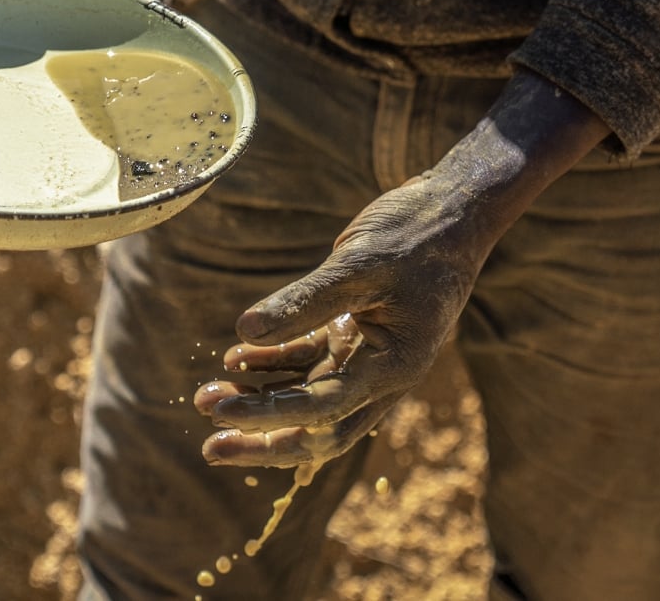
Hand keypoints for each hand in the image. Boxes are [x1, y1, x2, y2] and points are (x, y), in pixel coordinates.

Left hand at [192, 70, 610, 467]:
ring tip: (206, 398)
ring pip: (308, 398)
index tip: (221, 414)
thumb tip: (244, 329)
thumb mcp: (357, 264)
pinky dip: (273, 364)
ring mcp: (368, 357)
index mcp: (393, 366)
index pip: (322, 409)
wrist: (453, 212)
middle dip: (263, 440)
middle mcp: (382, 374)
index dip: (269, 416)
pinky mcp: (355, 334)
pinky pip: (309, 362)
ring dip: (261, 401)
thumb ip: (305, 300)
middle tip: (210, 447)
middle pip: (317, 428)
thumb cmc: (414, 235)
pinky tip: (234, 361)